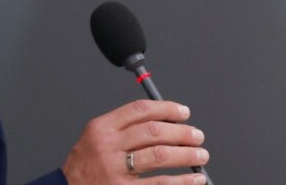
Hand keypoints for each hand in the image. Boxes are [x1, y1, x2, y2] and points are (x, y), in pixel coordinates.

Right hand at [61, 99, 208, 183]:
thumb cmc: (85, 166)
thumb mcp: (96, 138)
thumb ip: (124, 128)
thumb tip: (165, 122)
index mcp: (102, 127)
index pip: (140, 110)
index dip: (167, 108)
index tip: (183, 113)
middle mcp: (108, 146)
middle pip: (153, 131)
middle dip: (181, 132)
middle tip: (197, 135)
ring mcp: (115, 170)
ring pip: (160, 155)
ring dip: (186, 154)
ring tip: (200, 155)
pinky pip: (160, 184)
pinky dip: (182, 181)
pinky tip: (194, 179)